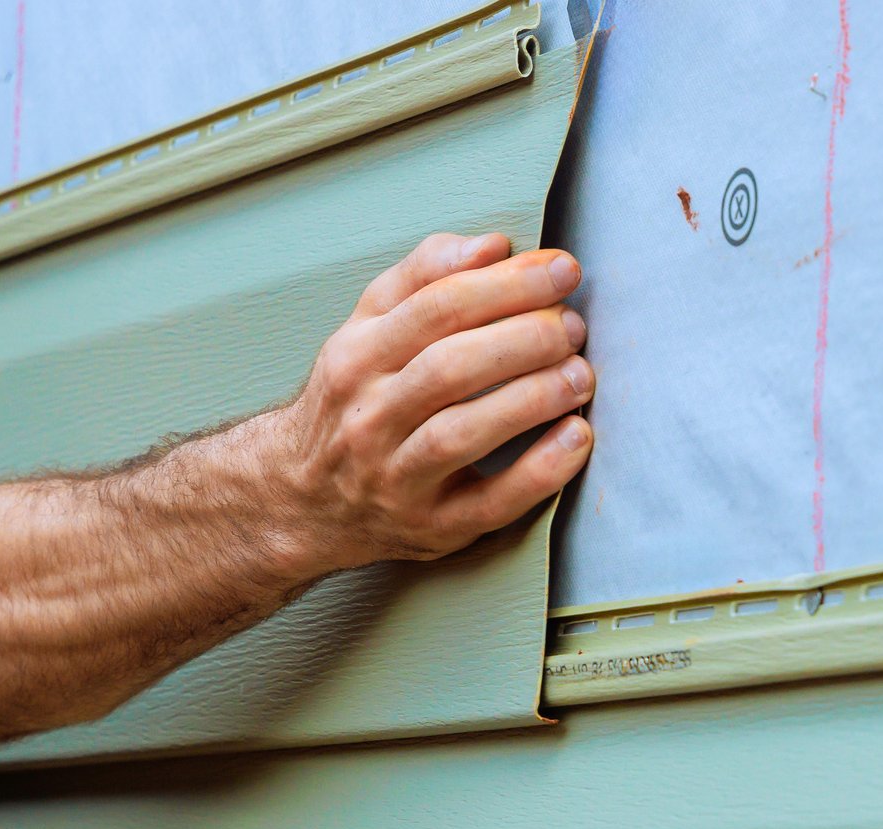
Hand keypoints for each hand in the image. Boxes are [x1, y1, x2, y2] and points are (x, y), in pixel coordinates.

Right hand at [253, 232, 594, 578]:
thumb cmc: (354, 403)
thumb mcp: (367, 330)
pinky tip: (576, 437)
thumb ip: (424, 279)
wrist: (302, 499)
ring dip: (532, 398)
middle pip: (450, 367)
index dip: (506, 284)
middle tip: (573, 324)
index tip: (560, 269)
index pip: (436, 307)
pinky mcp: (433, 528)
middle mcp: (369, 416)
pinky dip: (539, 470)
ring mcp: (398, 477)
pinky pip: (490, 502)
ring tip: (580, 374)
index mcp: (356, 357)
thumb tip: (491, 246)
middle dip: (523, 338)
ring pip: (462, 432)